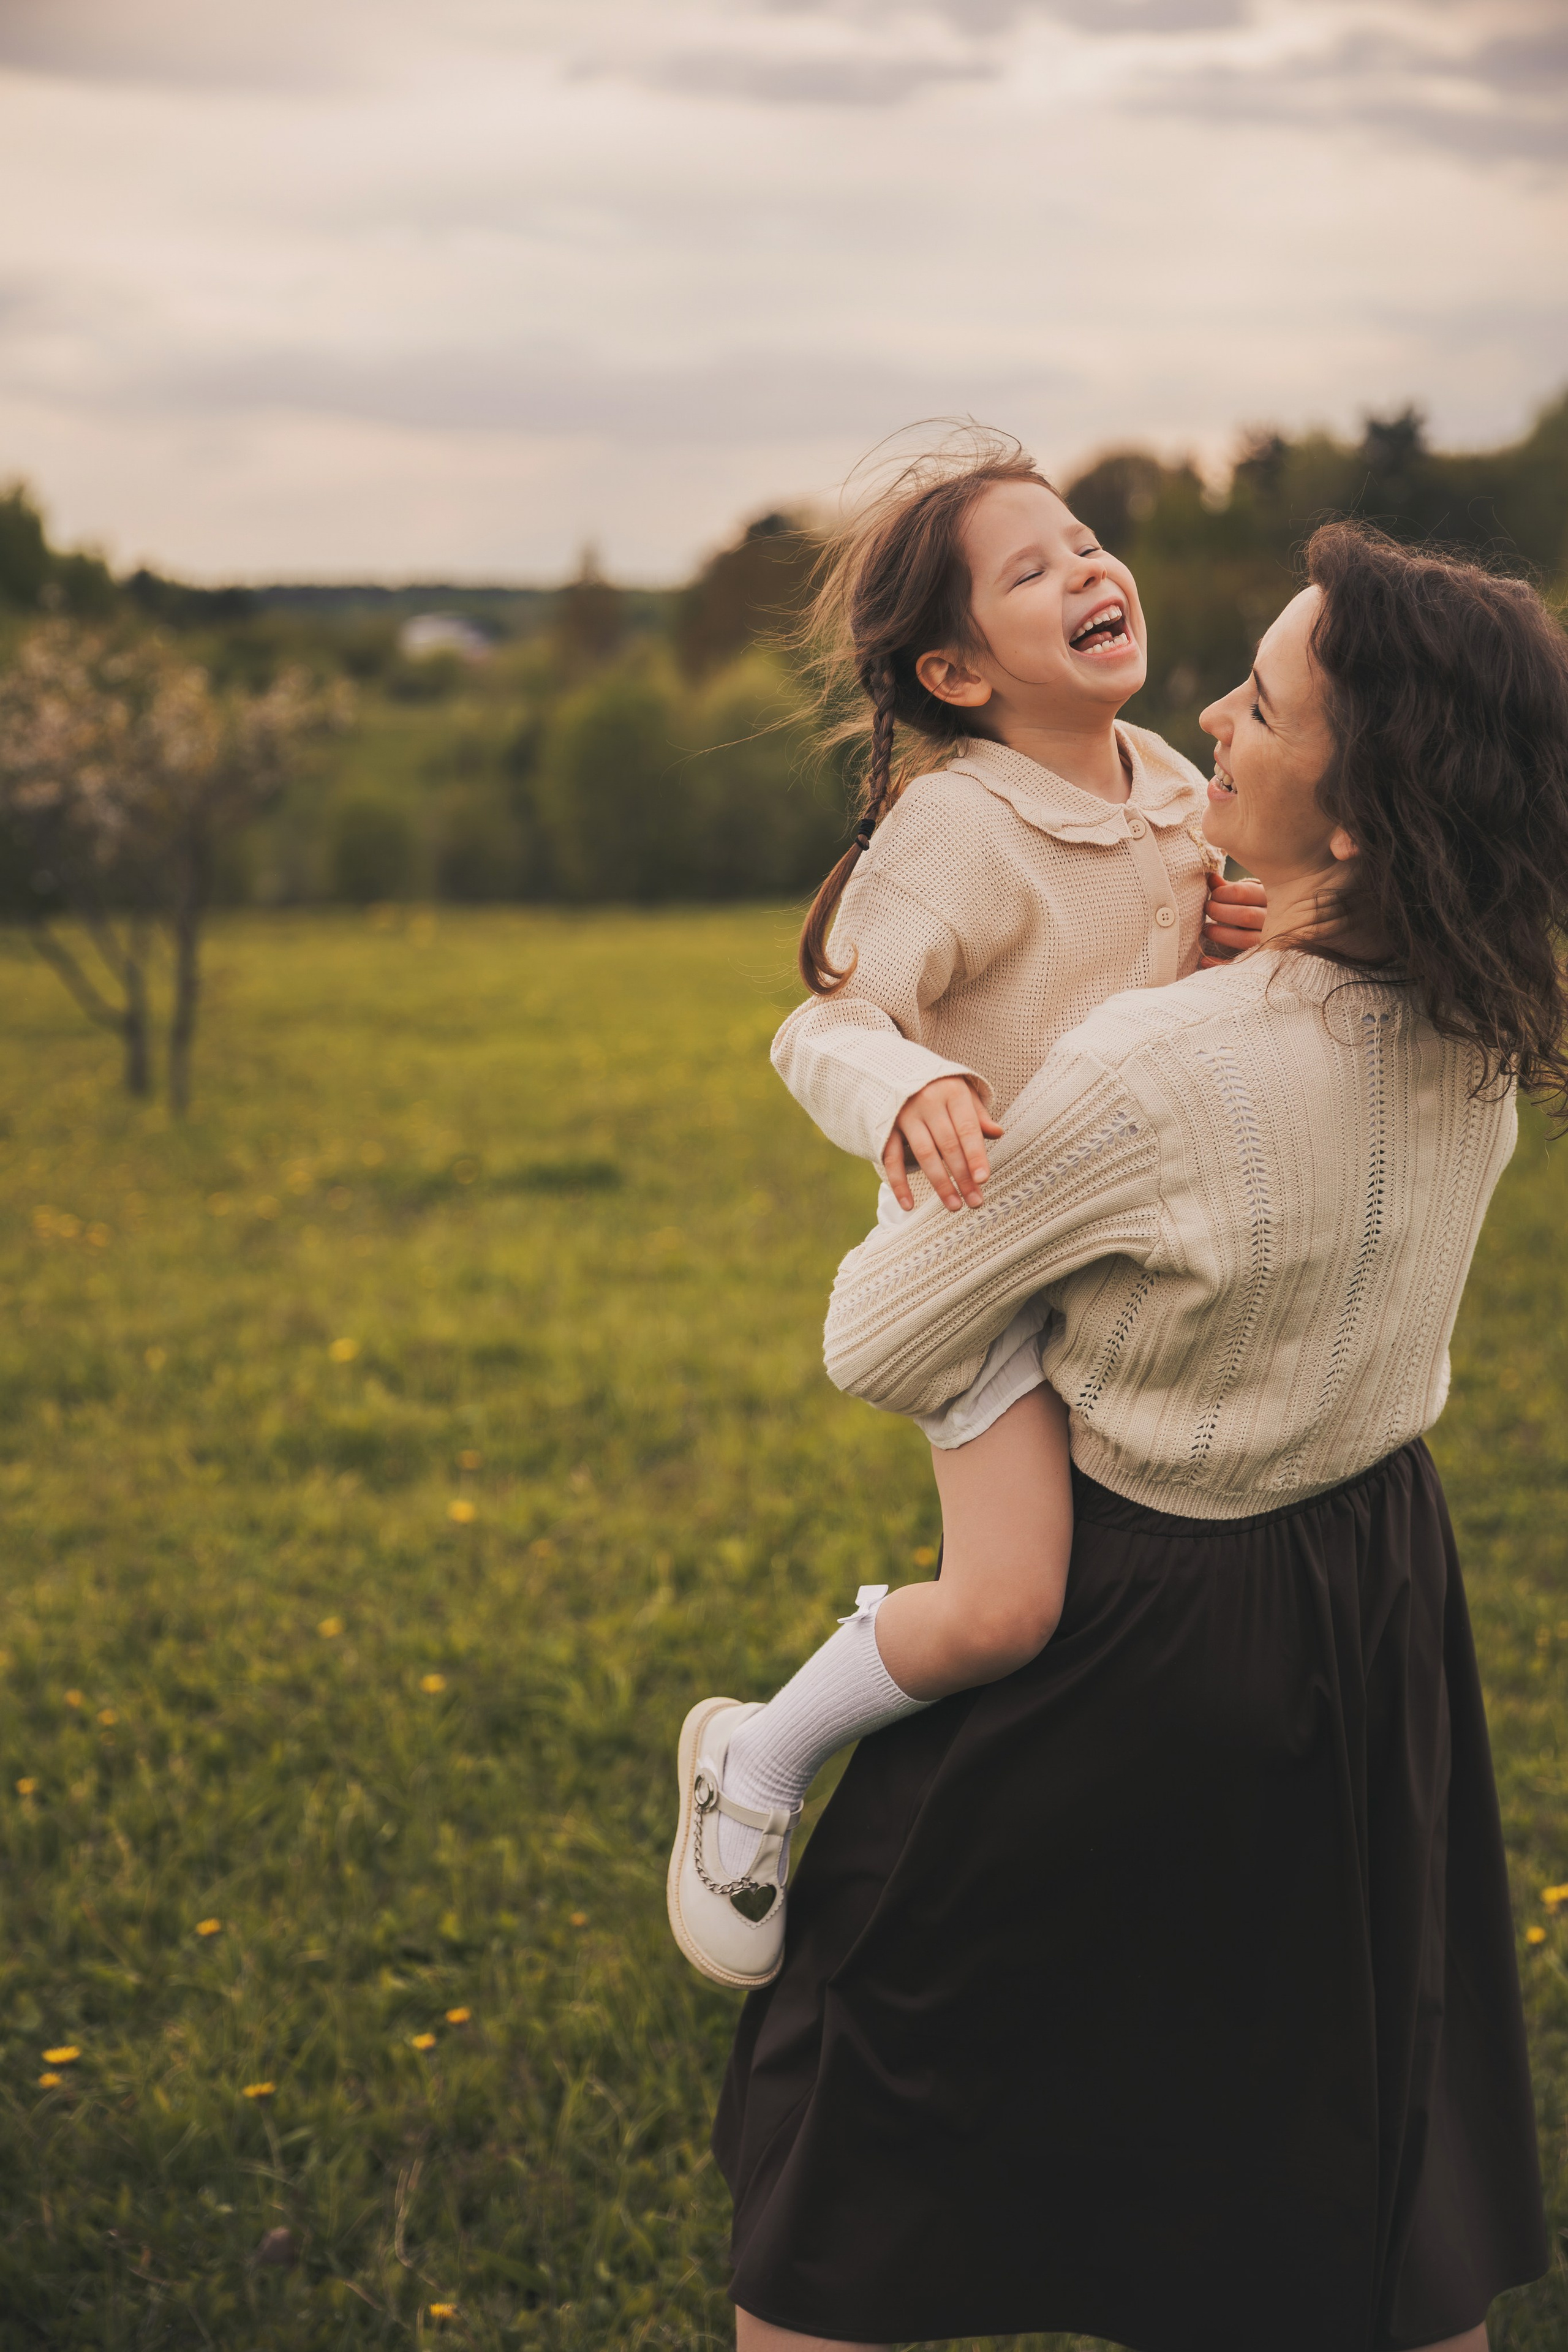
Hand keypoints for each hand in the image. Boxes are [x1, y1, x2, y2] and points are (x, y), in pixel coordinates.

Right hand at [882, 1075, 1003, 1213]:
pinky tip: (908, 1205)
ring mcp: (904, 1115)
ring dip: (940, 1184)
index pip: (967, 1129)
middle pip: (947, 1145)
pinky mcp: (886, 1128)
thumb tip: (998, 1133)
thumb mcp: (962, 1094)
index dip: (976, 1155)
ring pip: (924, 1154)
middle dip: (962, 1176)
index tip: (983, 1180)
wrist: (896, 1072)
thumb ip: (978, 1115)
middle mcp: (927, 1102)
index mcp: (951, 1092)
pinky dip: (899, 1183)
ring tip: (954, 1206)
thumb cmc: (939, 1088)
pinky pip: (892, 1159)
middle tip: (975, 1201)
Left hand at [1200, 874, 1266, 965]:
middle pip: (1245, 916)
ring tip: (1206, 930)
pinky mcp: (1263, 959)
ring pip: (1245, 940)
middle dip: (1219, 912)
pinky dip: (1221, 963)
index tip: (1213, 895)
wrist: (1286, 925)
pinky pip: (1242, 963)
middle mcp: (1275, 919)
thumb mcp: (1250, 893)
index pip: (1242, 892)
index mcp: (1270, 897)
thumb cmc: (1259, 905)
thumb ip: (1231, 887)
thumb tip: (1211, 878)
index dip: (1221, 893)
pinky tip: (1204, 960)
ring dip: (1220, 935)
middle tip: (1207, 909)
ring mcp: (1271, 940)